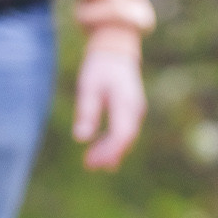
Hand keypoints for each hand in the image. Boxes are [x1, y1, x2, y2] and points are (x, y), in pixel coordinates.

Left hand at [72, 33, 144, 171]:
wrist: (116, 51)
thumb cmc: (100, 67)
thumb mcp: (88, 87)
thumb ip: (87, 112)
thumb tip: (81, 138)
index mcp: (126, 103)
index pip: (121, 135)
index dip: (108, 152)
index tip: (91, 162)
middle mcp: (135, 110)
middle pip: (125, 140)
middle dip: (108, 155)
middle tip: (88, 166)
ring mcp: (136, 111)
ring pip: (126, 137)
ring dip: (111, 151)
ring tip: (92, 162)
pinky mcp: (132, 111)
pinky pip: (125, 131)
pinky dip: (114, 142)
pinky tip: (100, 149)